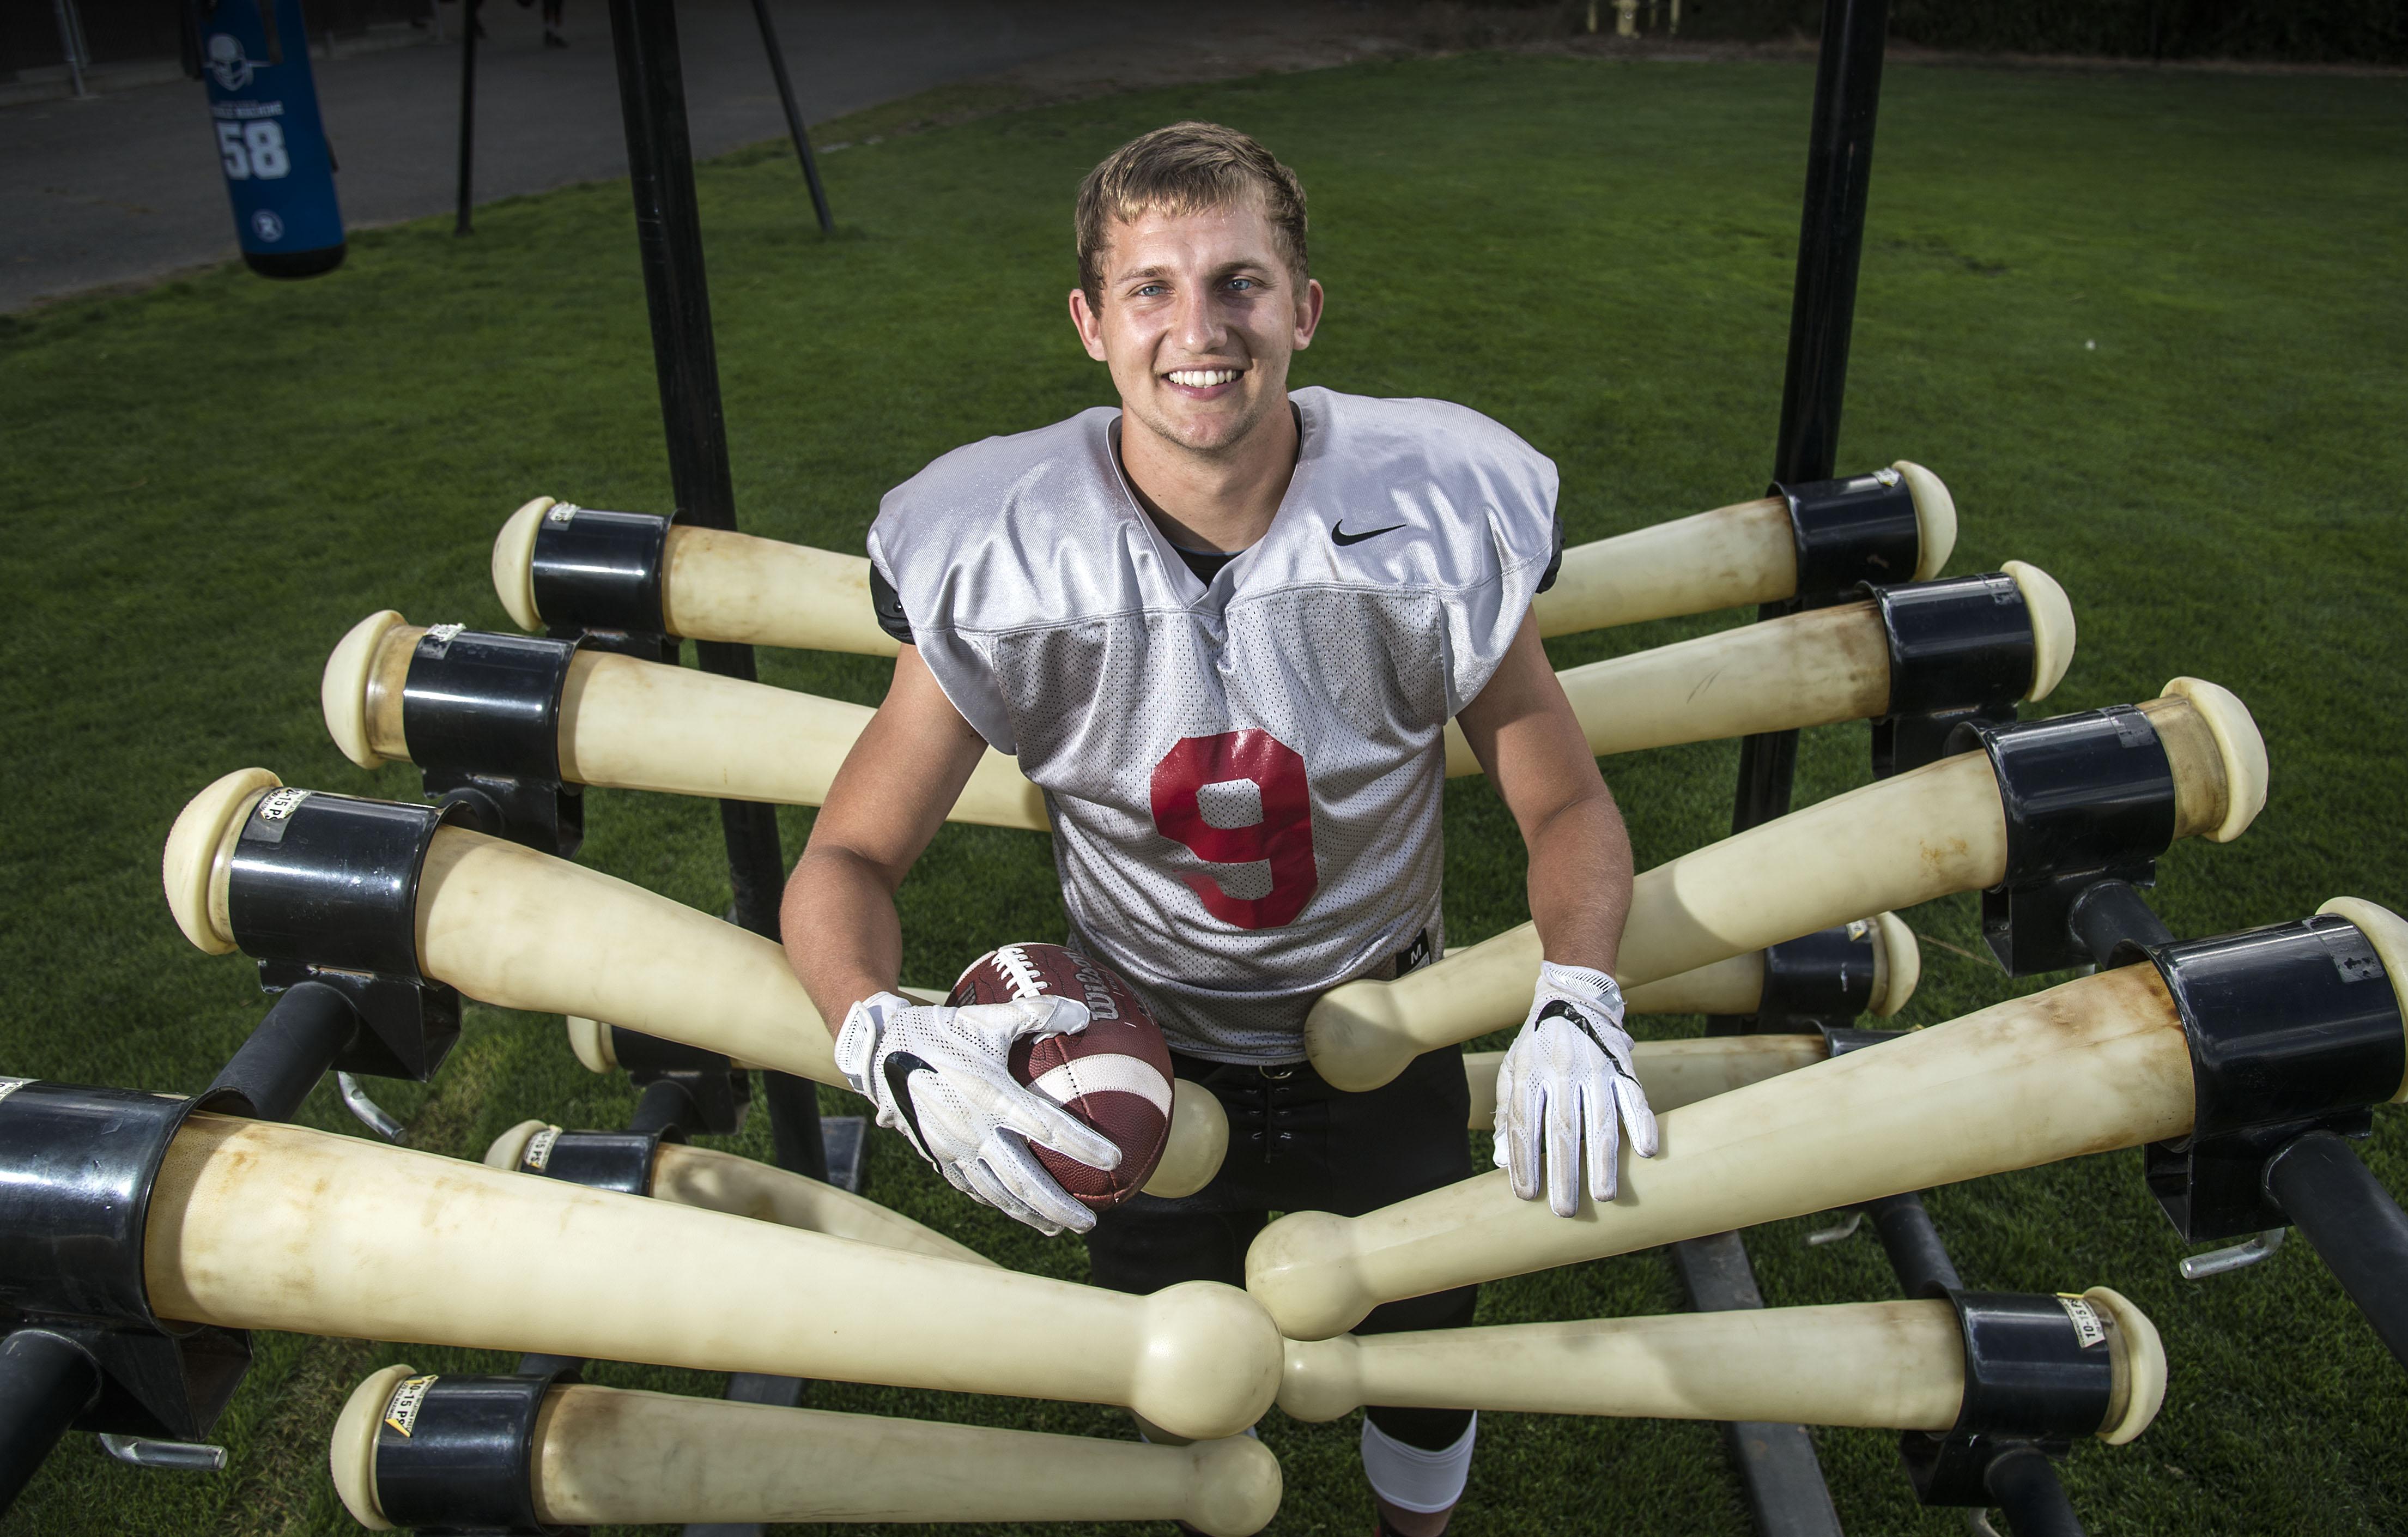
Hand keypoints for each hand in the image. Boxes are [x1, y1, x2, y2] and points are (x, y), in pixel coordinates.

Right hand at [834, 991, 1123, 1234]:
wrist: (881, 1050)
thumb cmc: (941, 1030)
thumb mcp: (989, 1016)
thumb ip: (1038, 1013)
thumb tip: (1084, 1015)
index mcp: (992, 1097)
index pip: (1048, 1128)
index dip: (1084, 1145)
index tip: (1115, 1160)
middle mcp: (973, 1131)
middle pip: (1024, 1181)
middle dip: (1059, 1207)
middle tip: (1089, 1223)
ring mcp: (952, 1149)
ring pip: (997, 1194)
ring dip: (1030, 1215)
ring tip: (1057, 1229)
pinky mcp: (936, 1156)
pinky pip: (971, 1187)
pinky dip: (996, 1202)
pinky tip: (1013, 1209)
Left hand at [1492, 961, 1658, 1216]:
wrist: (1572, 997)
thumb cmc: (1537, 1044)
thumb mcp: (1512, 1070)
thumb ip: (1508, 1114)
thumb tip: (1502, 1160)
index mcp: (1531, 1073)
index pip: (1526, 1125)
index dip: (1525, 1162)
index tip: (1526, 1195)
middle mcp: (1562, 1072)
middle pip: (1562, 1130)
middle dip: (1564, 1173)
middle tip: (1564, 1210)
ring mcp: (1594, 1069)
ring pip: (1600, 1120)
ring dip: (1603, 1161)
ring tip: (1604, 1195)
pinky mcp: (1621, 1066)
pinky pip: (1635, 1097)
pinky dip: (1642, 1123)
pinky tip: (1646, 1151)